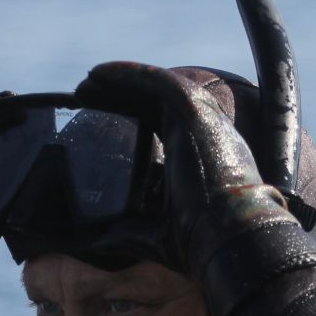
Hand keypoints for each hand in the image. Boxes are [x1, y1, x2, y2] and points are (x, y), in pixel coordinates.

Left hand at [72, 61, 297, 277]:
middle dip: (118, 93)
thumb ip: (127, 231)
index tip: (94, 112)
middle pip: (152, 99)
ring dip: (121, 80)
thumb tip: (95, 242)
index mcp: (193, 154)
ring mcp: (201, 120)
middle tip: (85, 93)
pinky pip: (159, 82)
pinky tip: (101, 73)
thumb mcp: (154, 234)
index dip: (125, 111)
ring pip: (156, 85)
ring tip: (88, 81)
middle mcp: (200, 132)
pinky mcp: (196, 113)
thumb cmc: (200, 243)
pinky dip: (130, 74)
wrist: (231, 239)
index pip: (155, 120)